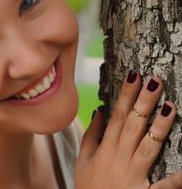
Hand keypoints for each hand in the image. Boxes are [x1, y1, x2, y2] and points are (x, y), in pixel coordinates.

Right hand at [75, 71, 181, 188]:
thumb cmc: (88, 188)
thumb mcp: (82, 161)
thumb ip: (90, 136)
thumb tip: (98, 112)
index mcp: (106, 149)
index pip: (117, 116)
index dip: (126, 95)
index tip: (134, 76)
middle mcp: (120, 158)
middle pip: (134, 125)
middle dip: (144, 101)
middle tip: (155, 81)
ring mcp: (134, 175)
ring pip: (149, 145)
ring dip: (159, 126)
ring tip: (169, 105)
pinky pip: (164, 185)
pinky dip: (177, 178)